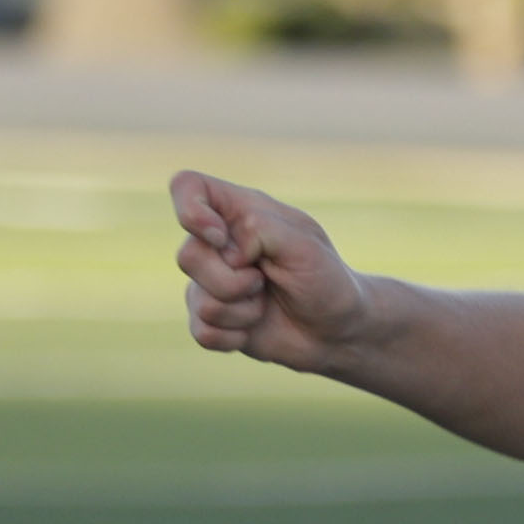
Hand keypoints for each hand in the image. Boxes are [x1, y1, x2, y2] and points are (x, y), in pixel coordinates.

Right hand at [172, 168, 375, 374]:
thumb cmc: (325, 280)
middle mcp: (217, 244)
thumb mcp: (304, 246)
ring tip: (266, 303)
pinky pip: (203, 332)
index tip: (221, 237)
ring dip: (242, 311)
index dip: (190, 211)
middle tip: (265, 281)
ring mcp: (210, 282)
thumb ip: (260, 229)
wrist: (337, 331)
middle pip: (187, 256)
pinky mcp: (210, 320)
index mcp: (239, 212)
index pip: (186, 187)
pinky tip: (255, 328)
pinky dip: (235, 337)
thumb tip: (222, 248)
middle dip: (232, 280)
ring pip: (197, 300)